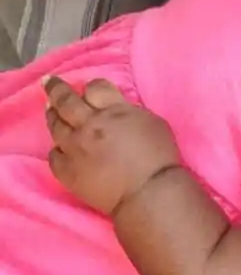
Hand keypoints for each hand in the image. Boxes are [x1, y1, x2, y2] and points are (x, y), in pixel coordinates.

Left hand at [44, 77, 180, 216]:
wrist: (146, 192)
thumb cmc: (157, 154)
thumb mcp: (149, 120)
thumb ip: (126, 110)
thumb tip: (112, 109)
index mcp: (112, 110)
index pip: (94, 87)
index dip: (92, 86)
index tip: (90, 89)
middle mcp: (88, 125)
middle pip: (66, 101)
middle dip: (56, 88)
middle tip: (49, 82)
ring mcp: (74, 148)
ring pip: (55, 125)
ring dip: (52, 114)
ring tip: (50, 109)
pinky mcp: (66, 171)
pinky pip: (54, 154)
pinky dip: (58, 147)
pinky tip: (61, 145)